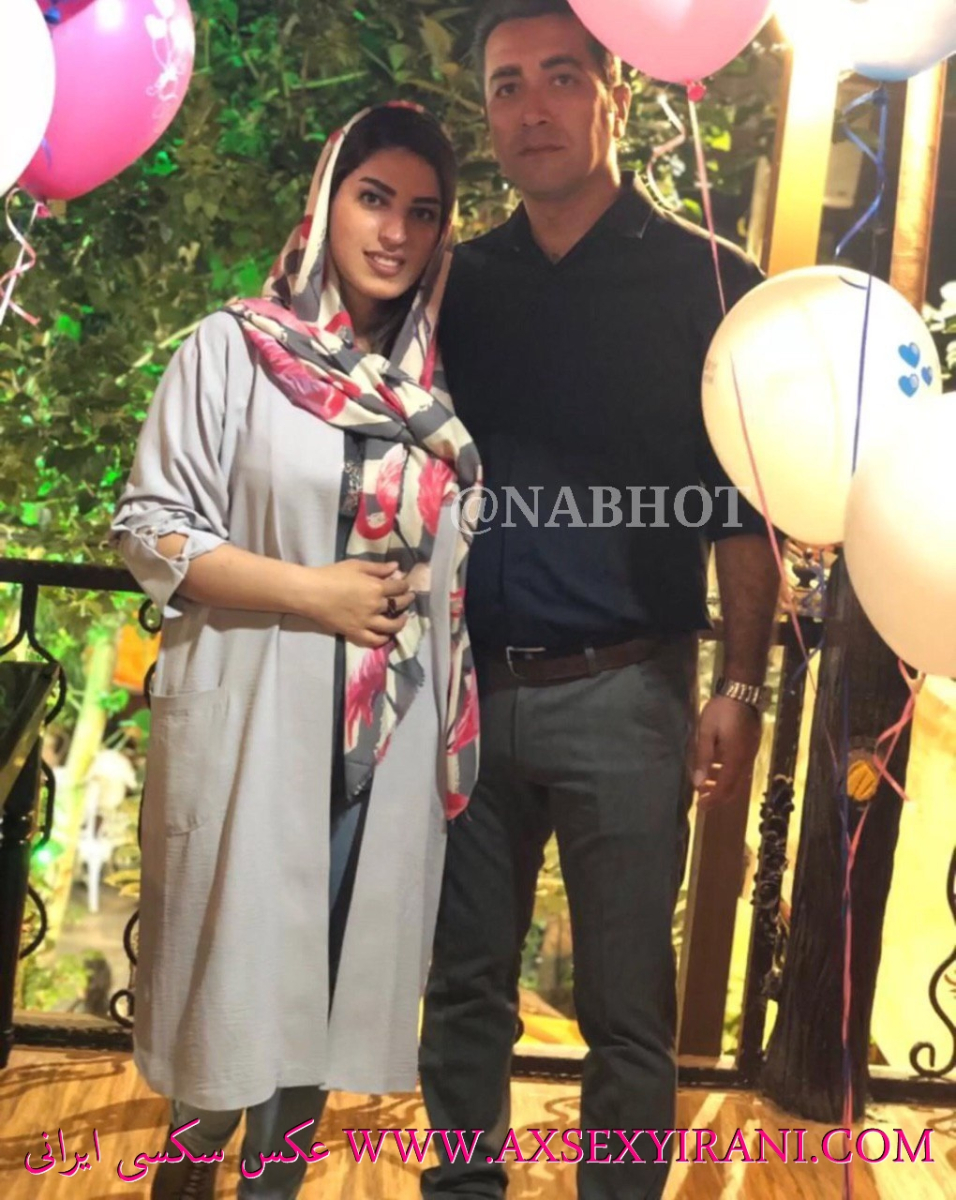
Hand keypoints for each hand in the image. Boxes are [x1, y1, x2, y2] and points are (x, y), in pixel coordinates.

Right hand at [299, 560, 413, 647]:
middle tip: (408, 598)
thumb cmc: (331, 575)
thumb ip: (377, 568)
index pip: (399, 588)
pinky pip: (374, 640)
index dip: (405, 585)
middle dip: (406, 600)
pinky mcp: (355, 633)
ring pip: (391, 626)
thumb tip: (396, 567)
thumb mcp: (356, 566)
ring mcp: (366, 621)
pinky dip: (383, 639)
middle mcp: (375, 606)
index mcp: (376, 587)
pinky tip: (386, 636)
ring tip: (402, 619)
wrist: (310, 593)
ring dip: (400, 622)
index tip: (406, 585)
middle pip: (398, 605)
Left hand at [692, 695, 761, 810]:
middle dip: (717, 797)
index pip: (725, 788)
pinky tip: (715, 768)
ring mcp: (750, 753)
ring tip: (703, 784)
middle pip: (734, 788)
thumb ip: (703, 758)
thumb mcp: (707, 733)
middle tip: (701, 801)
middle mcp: (746, 760)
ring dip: (721, 784)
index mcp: (735, 759)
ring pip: (737, 778)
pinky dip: (727, 773)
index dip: (713, 800)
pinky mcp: (750, 746)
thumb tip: (698, 783)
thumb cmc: (721, 710)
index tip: (700, 807)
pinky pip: (740, 767)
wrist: (742, 692)